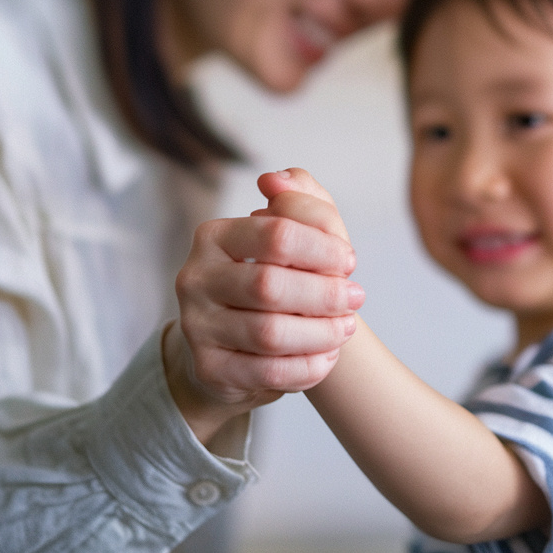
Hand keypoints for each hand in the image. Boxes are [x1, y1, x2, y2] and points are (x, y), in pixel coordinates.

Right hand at [165, 168, 363, 443]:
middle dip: (325, 293)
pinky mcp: (209, 369)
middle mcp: (195, 278)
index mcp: (214, 237)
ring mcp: (196, 326)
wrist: (234, 346)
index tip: (350, 260)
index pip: (276, 233)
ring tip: (345, 328)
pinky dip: (307, 366)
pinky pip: (267, 373)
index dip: (322, 247)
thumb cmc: (270, 280)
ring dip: (321, 332)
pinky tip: (326, 356)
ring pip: (269, 333)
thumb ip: (297, 200)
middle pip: (270, 285)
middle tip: (356, 297)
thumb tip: (277, 180)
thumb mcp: (289, 235)